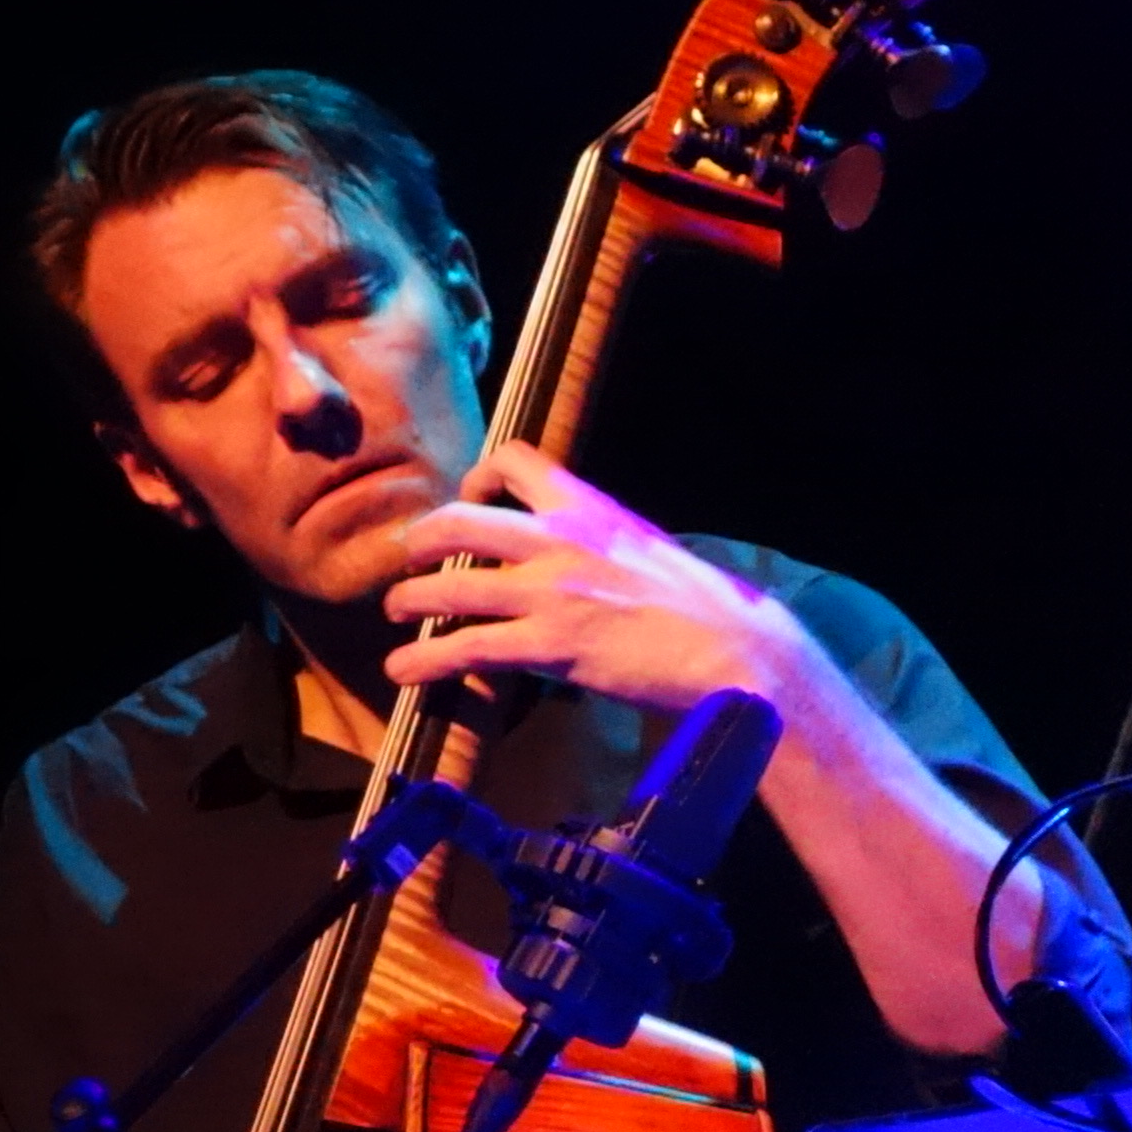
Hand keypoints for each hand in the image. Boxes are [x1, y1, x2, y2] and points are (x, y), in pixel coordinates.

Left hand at [371, 443, 820, 720]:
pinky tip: (405, 670)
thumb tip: (582, 565)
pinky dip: (424, 658)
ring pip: (450, 584)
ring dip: (409, 598)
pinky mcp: (550, 644)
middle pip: (461, 518)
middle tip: (408, 557)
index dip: (480, 476)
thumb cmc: (705, 610)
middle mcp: (563, 540)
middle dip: (421, 538)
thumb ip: (605, 548)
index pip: (517, 460)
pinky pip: (466, 646)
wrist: (736, 650)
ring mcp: (553, 592)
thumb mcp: (651, 553)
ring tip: (394, 612)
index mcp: (592, 509)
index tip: (470, 498)